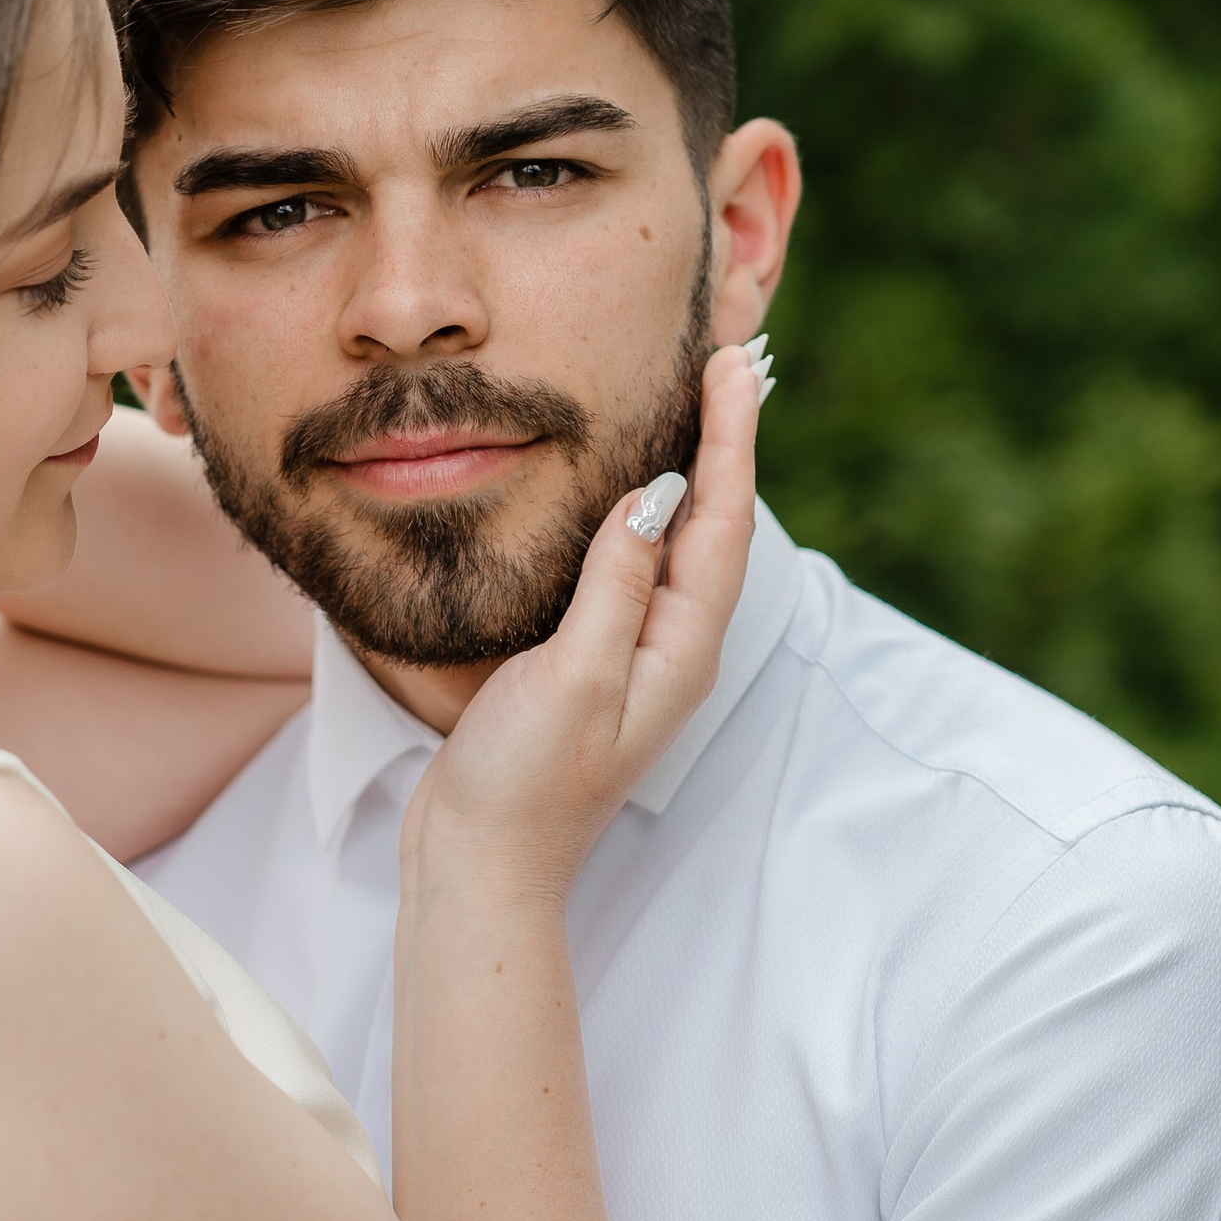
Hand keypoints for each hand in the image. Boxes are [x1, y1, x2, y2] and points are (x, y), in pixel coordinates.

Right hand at [409, 340, 762, 901]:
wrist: (481, 861)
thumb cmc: (525, 783)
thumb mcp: (574, 675)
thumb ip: (617, 585)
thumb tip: (653, 497)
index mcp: (680, 650)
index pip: (720, 523)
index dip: (731, 439)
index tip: (739, 366)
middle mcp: (671, 650)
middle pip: (713, 525)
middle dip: (725, 440)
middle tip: (734, 358)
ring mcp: (633, 657)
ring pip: (678, 544)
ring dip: (692, 469)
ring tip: (699, 401)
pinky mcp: (592, 663)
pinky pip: (633, 568)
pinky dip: (640, 513)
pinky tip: (628, 490)